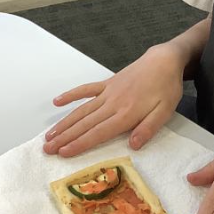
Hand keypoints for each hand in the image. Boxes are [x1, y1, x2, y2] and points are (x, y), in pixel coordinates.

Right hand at [43, 44, 184, 156]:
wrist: (164, 60)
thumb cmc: (167, 88)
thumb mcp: (165, 111)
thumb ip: (148, 129)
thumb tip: (133, 146)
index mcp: (126, 114)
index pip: (98, 132)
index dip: (79, 144)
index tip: (63, 153)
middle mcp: (112, 104)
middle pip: (84, 124)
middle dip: (64, 138)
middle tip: (46, 149)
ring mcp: (107, 92)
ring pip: (81, 110)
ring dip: (64, 123)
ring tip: (49, 135)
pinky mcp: (107, 83)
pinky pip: (86, 89)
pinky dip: (71, 95)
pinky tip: (57, 101)